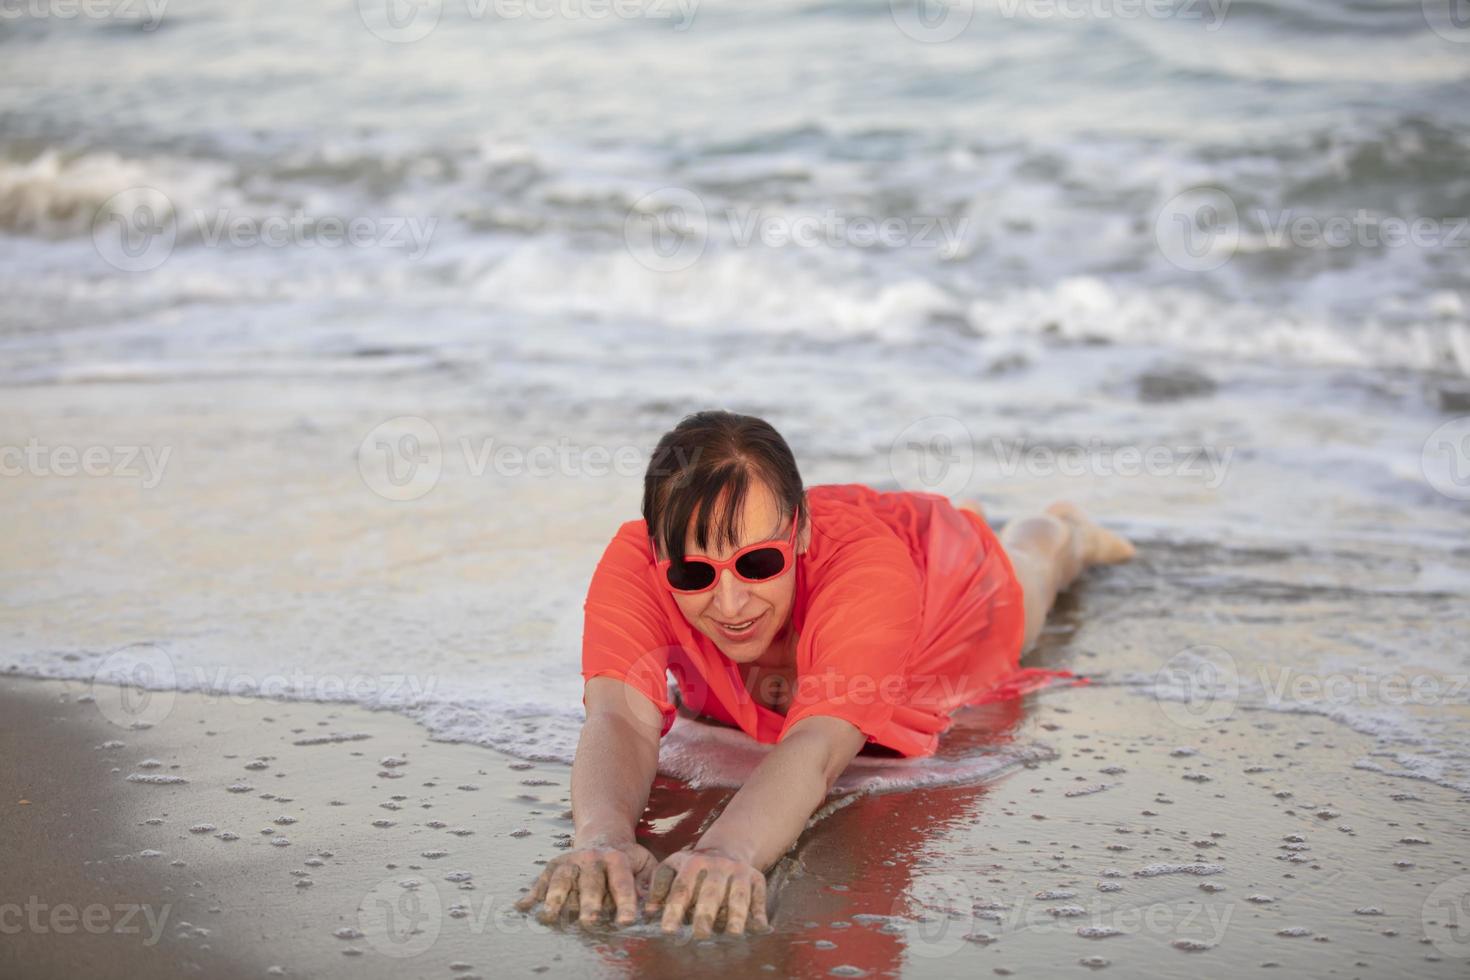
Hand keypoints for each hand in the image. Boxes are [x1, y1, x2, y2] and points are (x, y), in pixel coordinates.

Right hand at [514, 836, 656, 927]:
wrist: (603, 832)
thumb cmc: (628, 858)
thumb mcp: (645, 863)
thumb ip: (650, 883)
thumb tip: (653, 907)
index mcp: (617, 858)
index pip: (622, 881)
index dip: (625, 901)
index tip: (627, 921)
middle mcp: (592, 858)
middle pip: (590, 882)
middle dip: (589, 902)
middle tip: (589, 921)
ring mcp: (571, 861)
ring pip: (562, 879)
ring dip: (555, 898)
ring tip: (549, 916)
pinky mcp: (554, 865)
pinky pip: (541, 880)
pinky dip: (531, 894)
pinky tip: (522, 907)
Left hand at [645, 847, 769, 936]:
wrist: (728, 846)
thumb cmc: (694, 866)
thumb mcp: (674, 866)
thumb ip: (660, 886)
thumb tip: (649, 913)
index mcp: (693, 862)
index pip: (682, 888)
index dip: (674, 909)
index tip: (668, 930)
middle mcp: (718, 865)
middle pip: (711, 893)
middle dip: (706, 914)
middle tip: (700, 935)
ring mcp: (739, 871)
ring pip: (738, 895)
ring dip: (736, 914)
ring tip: (732, 934)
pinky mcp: (757, 878)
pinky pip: (759, 897)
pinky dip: (759, 913)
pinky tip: (759, 927)